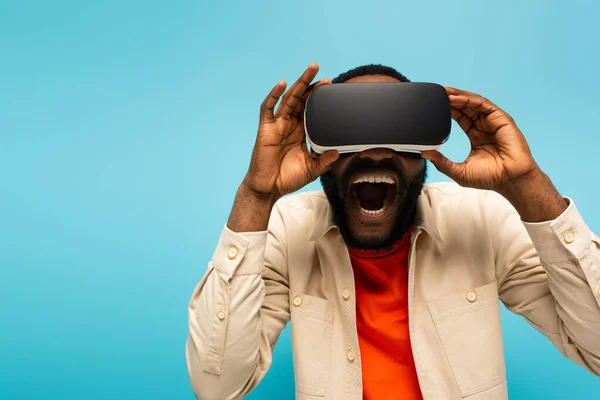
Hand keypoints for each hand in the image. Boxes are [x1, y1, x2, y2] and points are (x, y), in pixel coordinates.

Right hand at [243, 63, 338, 200]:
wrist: (268, 189)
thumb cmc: (287, 178)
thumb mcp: (311, 169)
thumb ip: (324, 161)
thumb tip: (337, 152)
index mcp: (301, 131)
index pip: (311, 109)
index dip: (320, 98)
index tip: (332, 87)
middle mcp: (289, 124)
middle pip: (301, 99)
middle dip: (311, 85)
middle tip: (322, 73)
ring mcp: (277, 125)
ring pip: (288, 98)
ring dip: (299, 84)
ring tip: (310, 71)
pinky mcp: (265, 129)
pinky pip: (267, 108)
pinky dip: (273, 95)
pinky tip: (282, 84)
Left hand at [421, 87, 539, 193]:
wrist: (510, 181)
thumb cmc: (489, 178)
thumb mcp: (458, 172)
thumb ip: (441, 163)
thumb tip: (424, 154)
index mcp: (476, 136)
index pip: (459, 117)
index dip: (447, 109)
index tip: (433, 104)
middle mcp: (484, 126)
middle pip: (465, 107)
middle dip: (450, 98)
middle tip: (435, 92)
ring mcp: (493, 122)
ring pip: (473, 103)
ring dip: (458, 96)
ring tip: (443, 92)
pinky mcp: (502, 119)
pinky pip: (483, 105)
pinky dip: (469, 100)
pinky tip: (455, 99)